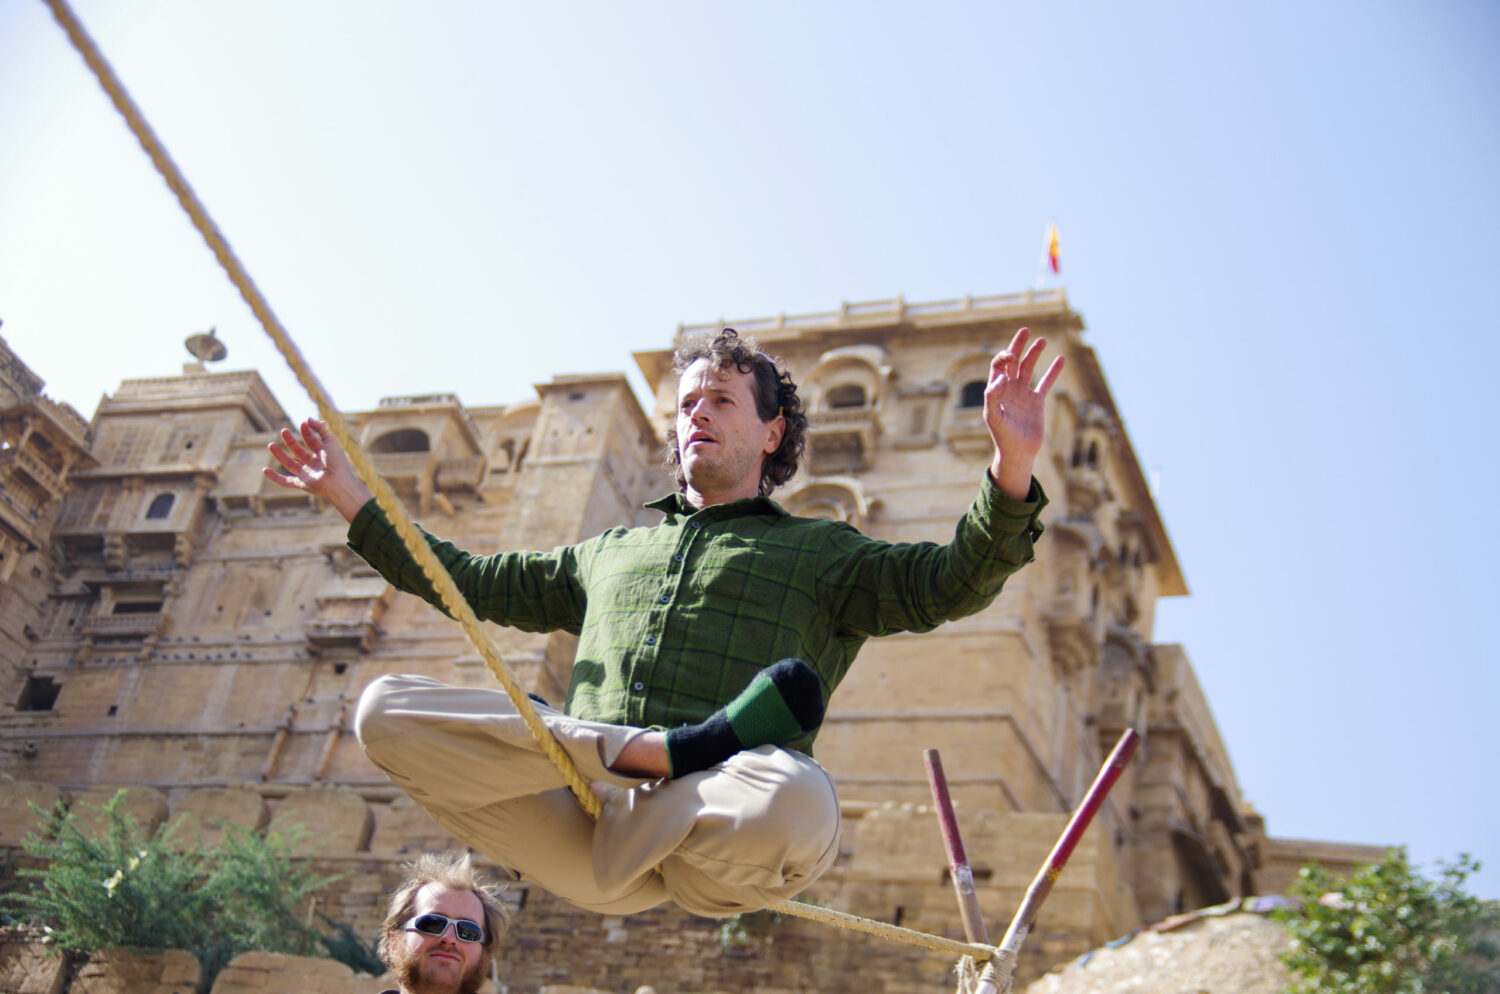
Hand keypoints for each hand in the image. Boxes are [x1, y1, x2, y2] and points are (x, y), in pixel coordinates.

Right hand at [263, 418, 373, 521]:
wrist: (337, 482)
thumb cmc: (337, 462)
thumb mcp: (331, 442)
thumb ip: (321, 429)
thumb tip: (308, 418)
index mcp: (322, 454)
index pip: (311, 441)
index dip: (306, 432)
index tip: (303, 423)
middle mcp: (314, 464)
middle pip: (298, 451)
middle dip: (290, 441)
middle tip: (283, 430)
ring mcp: (307, 474)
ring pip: (289, 464)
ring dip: (279, 455)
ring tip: (270, 444)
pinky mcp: (301, 484)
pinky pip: (285, 482)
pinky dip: (274, 477)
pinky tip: (264, 470)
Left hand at [985, 327, 1063, 498]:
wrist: (1018, 452)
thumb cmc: (1002, 436)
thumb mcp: (993, 416)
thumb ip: (993, 396)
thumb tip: (1000, 378)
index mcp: (996, 389)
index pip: (998, 365)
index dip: (1004, 356)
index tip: (1012, 356)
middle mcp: (1009, 388)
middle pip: (1014, 361)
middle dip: (1018, 345)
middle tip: (1026, 330)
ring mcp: (1023, 394)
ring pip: (1029, 368)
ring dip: (1035, 354)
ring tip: (1042, 340)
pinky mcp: (1037, 402)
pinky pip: (1046, 383)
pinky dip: (1053, 371)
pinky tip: (1060, 359)